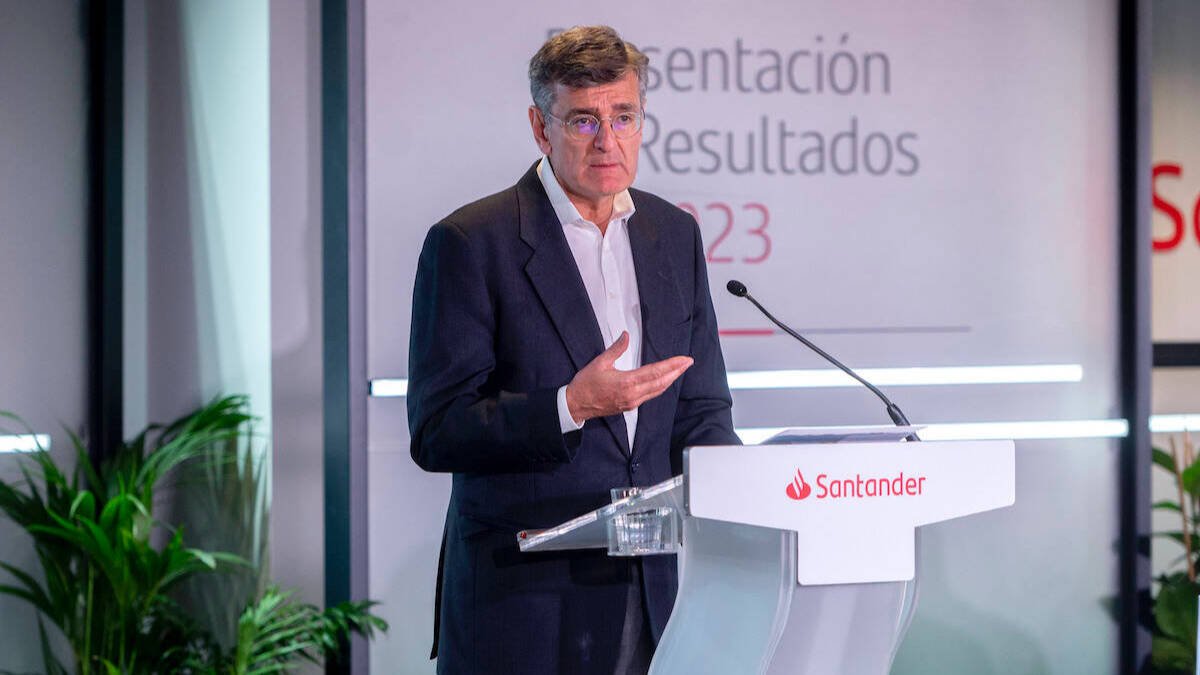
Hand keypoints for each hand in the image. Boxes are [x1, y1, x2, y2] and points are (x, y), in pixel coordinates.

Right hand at [564, 332, 692, 424]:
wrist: (575, 405)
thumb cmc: (585, 384)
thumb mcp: (599, 362)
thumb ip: (616, 348)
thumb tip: (626, 335)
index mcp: (626, 382)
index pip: (655, 372)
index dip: (672, 365)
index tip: (684, 359)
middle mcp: (633, 394)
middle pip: (661, 383)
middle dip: (677, 372)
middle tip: (688, 362)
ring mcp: (632, 402)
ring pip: (657, 391)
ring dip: (670, 380)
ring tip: (680, 370)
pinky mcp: (630, 406)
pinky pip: (650, 396)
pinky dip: (660, 387)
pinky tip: (664, 381)